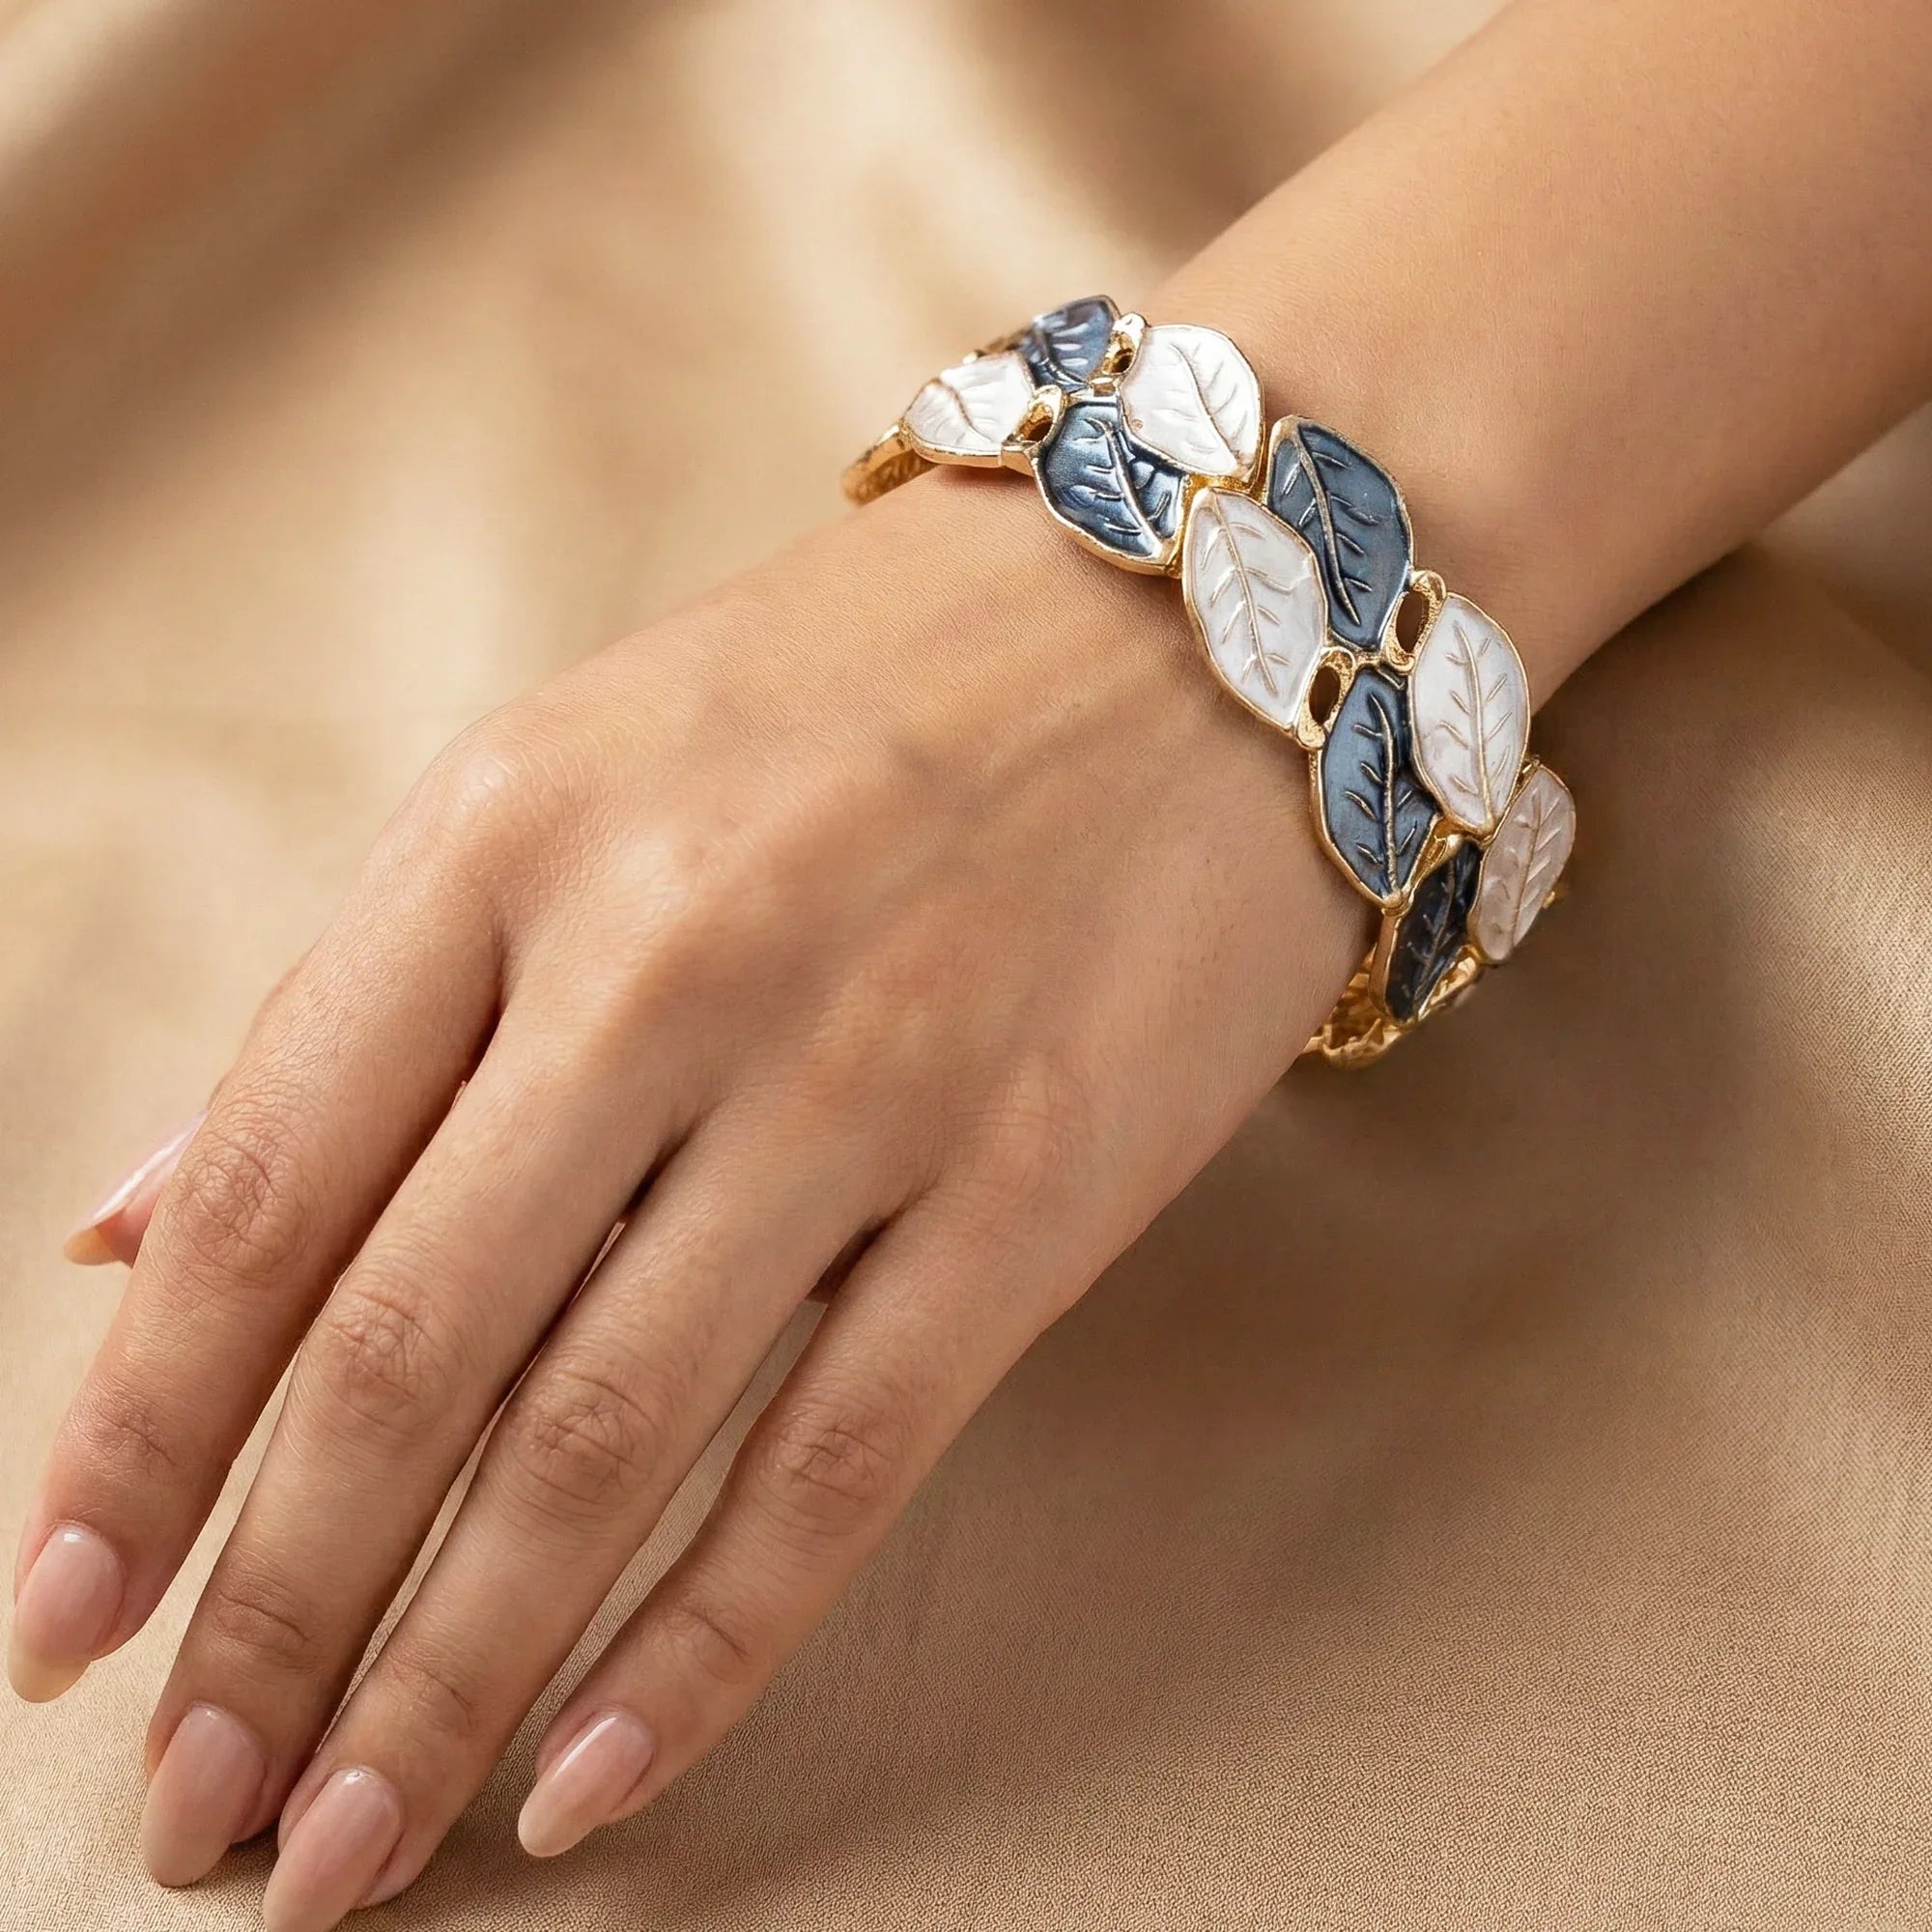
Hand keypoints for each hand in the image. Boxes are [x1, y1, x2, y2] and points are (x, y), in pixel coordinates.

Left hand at [14, 471, 1360, 1926]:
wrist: (1193, 607)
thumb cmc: (855, 688)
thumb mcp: (566, 769)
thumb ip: (357, 1001)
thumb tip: (129, 1228)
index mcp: (508, 834)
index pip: (268, 1188)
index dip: (140, 1438)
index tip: (59, 1621)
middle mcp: (666, 958)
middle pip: (411, 1350)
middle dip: (273, 1617)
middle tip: (195, 1813)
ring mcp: (867, 1076)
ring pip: (604, 1441)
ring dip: (446, 1679)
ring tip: (347, 1853)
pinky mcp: (1037, 1180)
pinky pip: (840, 1461)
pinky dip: (700, 1649)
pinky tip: (587, 1783)